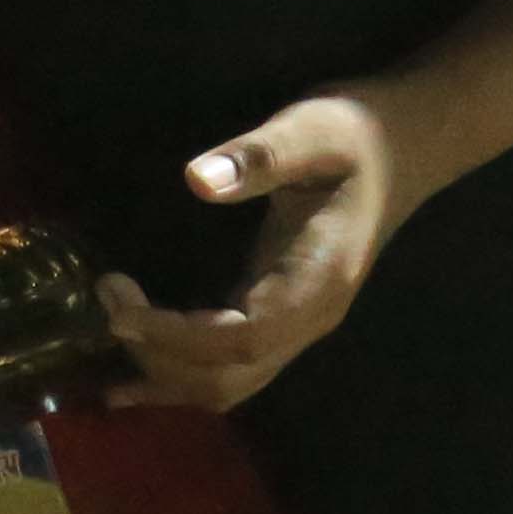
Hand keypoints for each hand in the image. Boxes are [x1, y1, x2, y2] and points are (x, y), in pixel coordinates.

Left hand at [91, 90, 415, 415]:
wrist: (407, 143)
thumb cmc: (356, 132)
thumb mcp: (309, 130)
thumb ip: (258, 157)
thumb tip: (197, 179)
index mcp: (316, 280)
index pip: (238, 338)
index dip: (174, 335)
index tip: (116, 305)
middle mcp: (310, 317)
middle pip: (230, 377)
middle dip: (160, 357)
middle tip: (105, 306)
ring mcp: (300, 321)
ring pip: (232, 383)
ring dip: (168, 378)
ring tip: (107, 358)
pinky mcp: (284, 313)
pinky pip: (232, 364)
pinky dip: (183, 371)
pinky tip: (140, 368)